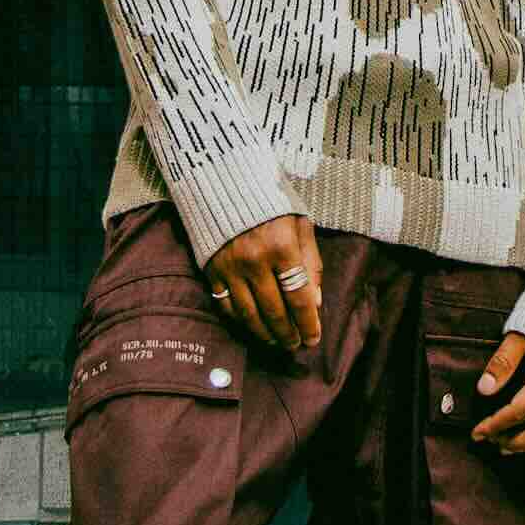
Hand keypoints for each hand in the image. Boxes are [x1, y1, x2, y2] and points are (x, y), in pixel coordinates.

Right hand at [203, 211, 322, 359]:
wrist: (223, 178)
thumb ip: (310, 262)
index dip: (307, 324)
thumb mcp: (300, 222)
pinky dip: (239, 320)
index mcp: (282, 246)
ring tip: (277, 342)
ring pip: (249, 314)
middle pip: (274, 311)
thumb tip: (314, 302)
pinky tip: (252, 326)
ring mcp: (230, 266)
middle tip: (295, 346)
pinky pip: (225, 304)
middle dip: (288, 335)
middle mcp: (254, 260)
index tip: (313, 340)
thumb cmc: (270, 200)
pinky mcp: (211, 268)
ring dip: (265, 334)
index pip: (298, 297)